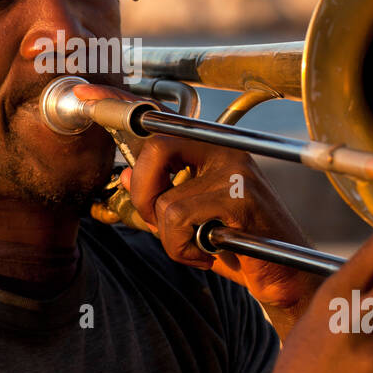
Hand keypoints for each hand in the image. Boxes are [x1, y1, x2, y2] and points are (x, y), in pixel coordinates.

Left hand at [72, 83, 318, 309]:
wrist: (288, 277)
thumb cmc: (239, 246)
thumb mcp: (190, 220)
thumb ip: (159, 196)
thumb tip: (124, 175)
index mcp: (212, 148)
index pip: (160, 117)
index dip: (119, 104)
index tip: (83, 95)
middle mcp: (226, 150)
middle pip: (156, 148)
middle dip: (144, 194)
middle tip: (161, 220)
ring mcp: (237, 173)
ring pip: (165, 201)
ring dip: (170, 237)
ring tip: (199, 244)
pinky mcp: (242, 201)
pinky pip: (181, 222)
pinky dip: (185, 250)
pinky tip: (212, 252)